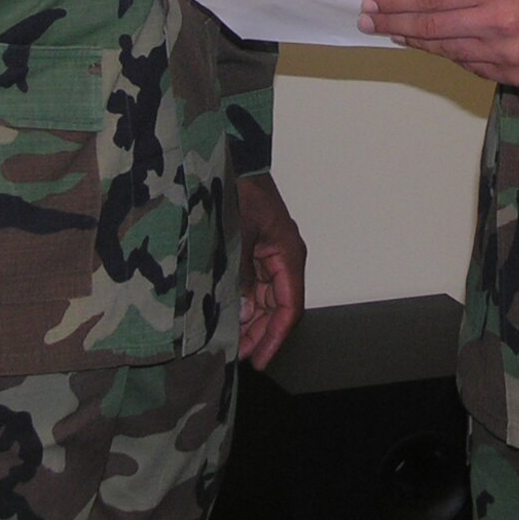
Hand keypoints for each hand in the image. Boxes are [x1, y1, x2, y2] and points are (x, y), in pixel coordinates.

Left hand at [236, 172, 304, 369]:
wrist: (233, 159)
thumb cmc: (241, 189)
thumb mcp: (239, 234)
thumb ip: (241, 274)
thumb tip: (243, 312)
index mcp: (288, 254)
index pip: (289, 307)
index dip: (275, 337)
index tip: (260, 360)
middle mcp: (283, 258)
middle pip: (279, 307)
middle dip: (261, 334)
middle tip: (239, 356)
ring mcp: (269, 255)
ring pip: (266, 299)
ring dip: (251, 320)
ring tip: (232, 342)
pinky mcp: (255, 251)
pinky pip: (254, 284)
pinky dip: (244, 302)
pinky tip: (229, 316)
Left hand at [359, 0, 518, 88]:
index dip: (397, 0)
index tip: (373, 0)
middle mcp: (498, 24)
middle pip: (431, 26)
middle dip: (393, 22)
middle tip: (367, 20)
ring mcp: (504, 55)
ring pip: (445, 49)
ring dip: (414, 40)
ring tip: (394, 31)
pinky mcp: (510, 77)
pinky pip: (468, 65)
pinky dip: (447, 54)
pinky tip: (430, 44)